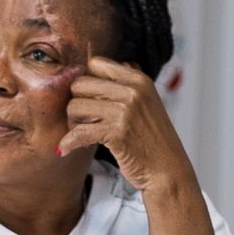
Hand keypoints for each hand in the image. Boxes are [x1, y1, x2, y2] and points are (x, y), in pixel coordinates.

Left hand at [60, 57, 193, 196]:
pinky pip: (78, 132)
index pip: (96, 64)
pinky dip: (68, 143)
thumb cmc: (152, 140)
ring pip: (75, 107)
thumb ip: (125, 84)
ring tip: (84, 136)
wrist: (168, 170)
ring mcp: (125, 111)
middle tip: (84, 122)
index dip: (87, 83)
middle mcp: (132, 91)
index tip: (90, 101)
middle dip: (76, 104)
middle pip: (80, 84)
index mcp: (139, 80)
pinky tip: (66, 149)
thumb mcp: (146, 102)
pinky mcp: (117, 133)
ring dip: (73, 124)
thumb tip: (95, 67)